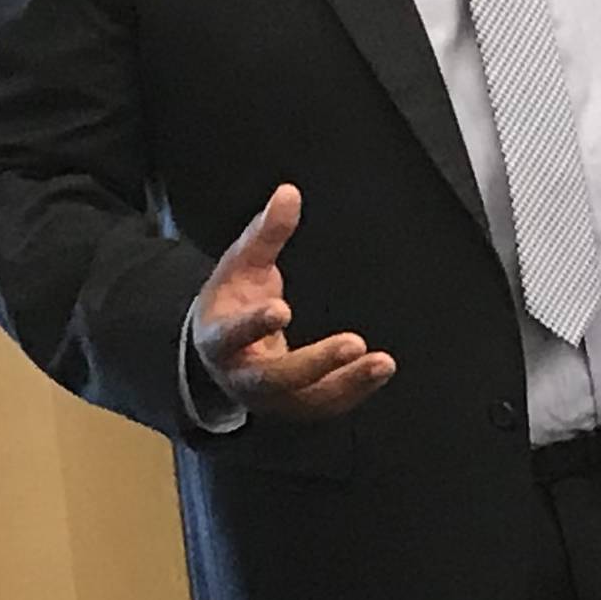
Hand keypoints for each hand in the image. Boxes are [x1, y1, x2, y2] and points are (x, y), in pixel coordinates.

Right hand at [191, 184, 395, 420]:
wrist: (222, 353)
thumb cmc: (232, 302)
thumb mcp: (241, 266)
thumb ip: (264, 233)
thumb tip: (289, 192)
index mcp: (218, 339)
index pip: (231, 335)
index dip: (253, 325)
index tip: (280, 308)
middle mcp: (242, 377)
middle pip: (274, 378)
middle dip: (314, 363)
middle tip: (353, 342)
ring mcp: (270, 399)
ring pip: (307, 400)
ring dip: (347, 383)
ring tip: (382, 362)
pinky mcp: (295, 406)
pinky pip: (326, 404)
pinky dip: (354, 390)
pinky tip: (380, 370)